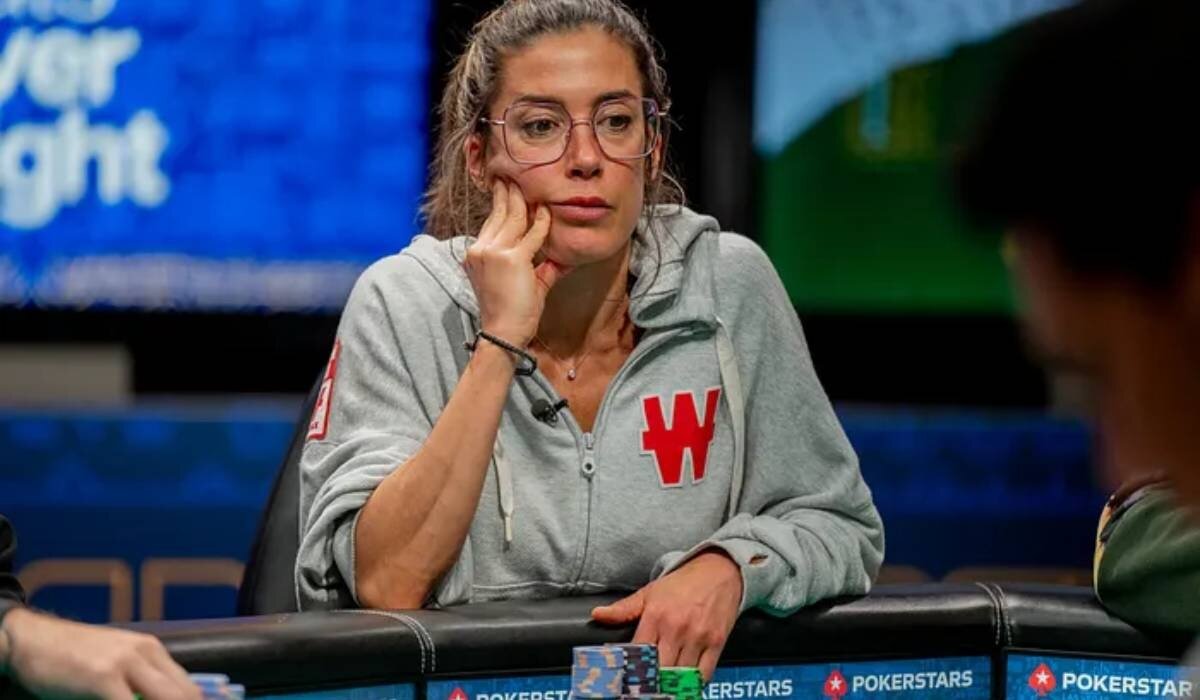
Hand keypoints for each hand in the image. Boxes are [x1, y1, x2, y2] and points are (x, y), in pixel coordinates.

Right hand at [1, 608, 201, 699]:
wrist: (32, 638)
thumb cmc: (73, 655)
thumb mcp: (117, 659)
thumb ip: (142, 679)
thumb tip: (168, 697)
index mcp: (152, 650)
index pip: (189, 686)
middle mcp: (145, 653)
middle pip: (184, 694)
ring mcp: (125, 664)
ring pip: (167, 699)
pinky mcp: (103, 678)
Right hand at [464, 179, 571, 346]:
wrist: (503, 333)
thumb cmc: (511, 314)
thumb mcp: (524, 285)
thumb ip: (541, 269)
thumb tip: (561, 259)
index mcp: (476, 254)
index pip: (491, 223)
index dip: (500, 205)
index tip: (507, 190)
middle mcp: (480, 249)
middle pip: (498, 214)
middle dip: (508, 193)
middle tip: (514, 176)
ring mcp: (494, 252)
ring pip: (512, 217)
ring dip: (522, 199)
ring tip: (526, 183)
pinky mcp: (512, 258)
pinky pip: (532, 235)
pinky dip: (542, 222)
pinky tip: (547, 211)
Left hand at [591, 550, 742, 681]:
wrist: (718, 571)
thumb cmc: (683, 584)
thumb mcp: (650, 592)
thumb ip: (624, 609)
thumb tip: (598, 615)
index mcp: (656, 616)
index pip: (637, 652)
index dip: (630, 669)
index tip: (626, 679)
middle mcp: (676, 628)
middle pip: (658, 669)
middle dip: (650, 681)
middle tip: (644, 687)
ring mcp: (698, 636)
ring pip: (680, 675)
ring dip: (670, 684)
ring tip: (662, 686)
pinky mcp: (716, 642)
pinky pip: (703, 674)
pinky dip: (693, 683)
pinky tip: (684, 682)